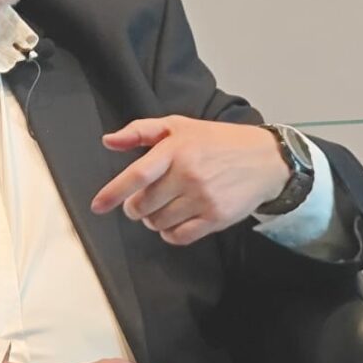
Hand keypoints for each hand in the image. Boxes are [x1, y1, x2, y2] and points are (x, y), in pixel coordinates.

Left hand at [90, 116, 288, 245]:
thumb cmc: (218, 141)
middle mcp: (189, 174)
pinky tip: (174, 222)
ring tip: (162, 207)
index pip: (137, 175)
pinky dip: (169, 233)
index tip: (97, 205)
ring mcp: (203, 198)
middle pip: (143, 205)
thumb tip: (108, 141)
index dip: (113, 193)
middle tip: (141, 201)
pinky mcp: (216, 218)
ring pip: (158, 223)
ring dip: (152, 220)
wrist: (265, 159)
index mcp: (176, 149)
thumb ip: (141, 131)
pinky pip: (179, 236)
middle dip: (134, 208)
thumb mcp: (179, 125)